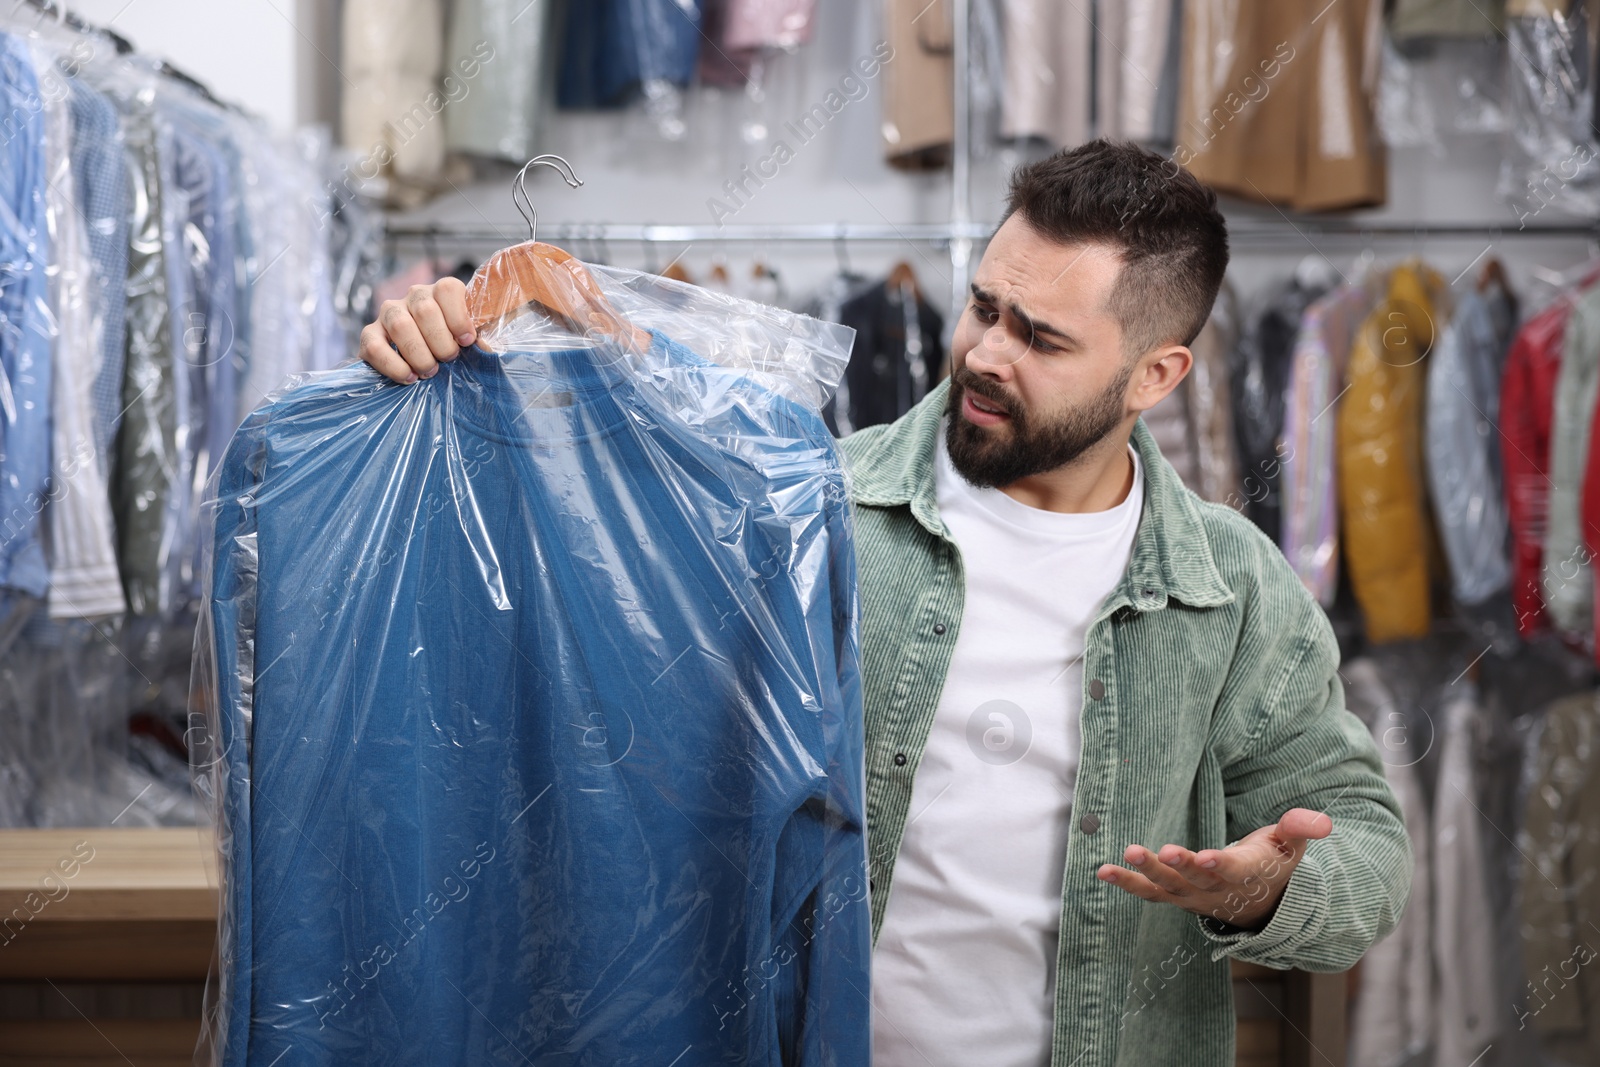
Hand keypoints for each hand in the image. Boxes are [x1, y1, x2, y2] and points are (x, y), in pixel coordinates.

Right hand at [359, 277, 475, 383]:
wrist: (426, 359)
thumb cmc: (456, 344)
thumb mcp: (477, 336)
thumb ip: (486, 336)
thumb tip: (485, 347)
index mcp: (442, 291)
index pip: (447, 290)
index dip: (459, 318)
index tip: (467, 341)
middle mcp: (414, 296)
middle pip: (425, 310)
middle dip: (440, 343)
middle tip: (447, 360)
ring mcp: (390, 312)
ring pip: (400, 325)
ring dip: (418, 355)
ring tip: (429, 371)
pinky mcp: (370, 333)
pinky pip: (374, 346)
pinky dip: (393, 365)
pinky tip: (408, 377)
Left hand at [1095, 808, 1332, 930]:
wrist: (1260, 903)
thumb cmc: (1273, 863)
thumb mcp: (1291, 845)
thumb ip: (1300, 829)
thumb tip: (1321, 820)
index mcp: (1249, 876)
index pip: (1234, 872)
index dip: (1221, 865)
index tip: (1207, 856)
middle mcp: (1218, 891)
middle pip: (1195, 881)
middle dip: (1177, 867)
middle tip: (1159, 852)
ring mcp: (1194, 897)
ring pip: (1169, 889)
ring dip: (1145, 875)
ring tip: (1126, 856)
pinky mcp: (1176, 897)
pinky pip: (1149, 893)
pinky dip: (1127, 884)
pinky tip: (1103, 871)